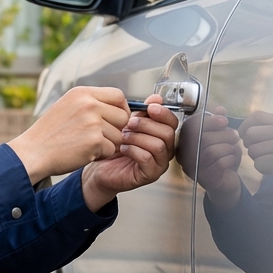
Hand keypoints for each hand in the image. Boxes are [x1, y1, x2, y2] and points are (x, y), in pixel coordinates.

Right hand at [8, 86, 130, 184]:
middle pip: (123, 116)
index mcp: (82, 93)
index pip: (118, 95)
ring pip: (119, 135)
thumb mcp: (67, 107)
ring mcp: (92, 122)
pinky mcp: (94, 141)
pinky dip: (100, 155)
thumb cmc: (50, 133)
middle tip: (101, 137)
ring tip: (87, 145)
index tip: (116, 120)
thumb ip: (90, 103)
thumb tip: (118, 107)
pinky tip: (83, 153)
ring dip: (107, 144)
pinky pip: (110, 150)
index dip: (122, 109)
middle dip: (116, 129)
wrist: (33, 152)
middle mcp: (89, 104)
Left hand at [80, 94, 178, 211]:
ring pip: (158, 145)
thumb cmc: (115, 146)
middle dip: (146, 124)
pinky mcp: (149, 175)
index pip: (172, 122)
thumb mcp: (129, 124)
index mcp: (162, 136)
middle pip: (167, 133)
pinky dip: (133, 150)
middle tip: (129, 123)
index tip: (149, 107)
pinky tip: (123, 148)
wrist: (100, 168)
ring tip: (123, 136)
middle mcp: (165, 150)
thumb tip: (156, 98)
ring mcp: (159, 164)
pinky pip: (147, 159)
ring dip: (138, 137)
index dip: (163, 113)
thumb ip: (143, 112)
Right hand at [193, 106, 243, 209]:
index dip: (209, 121)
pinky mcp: (205, 179)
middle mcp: (184, 156)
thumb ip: (218, 122)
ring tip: (234, 148)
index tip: (224, 121)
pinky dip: (230, 159)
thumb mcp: (220, 137)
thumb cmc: (221, 158)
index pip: (191, 126)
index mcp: (184, 141)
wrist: (225, 183)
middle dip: (223, 135)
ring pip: (211, 151)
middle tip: (234, 136)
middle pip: (202, 138)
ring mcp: (193, 168)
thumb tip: (220, 109)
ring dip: (228, 147)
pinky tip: (232, 159)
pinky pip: (220, 164)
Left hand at [238, 110, 272, 205]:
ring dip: (257, 159)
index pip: (256, 115)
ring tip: (271, 162)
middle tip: (259, 154)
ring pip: (252, 150)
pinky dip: (263, 170)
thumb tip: (244, 129)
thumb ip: (270, 129)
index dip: (245, 126)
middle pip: (250, 133)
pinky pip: (258, 164)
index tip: (245, 137)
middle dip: (249, 145)